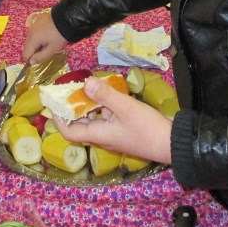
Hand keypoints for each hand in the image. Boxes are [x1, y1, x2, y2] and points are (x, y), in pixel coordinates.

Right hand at [22, 10, 66, 62]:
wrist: (67, 18)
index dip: (31, 59)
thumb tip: (30, 62)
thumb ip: (40, 57)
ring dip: (36, 43)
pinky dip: (38, 35)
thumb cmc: (60, 36)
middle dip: (34, 51)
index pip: (25, 54)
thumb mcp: (52, 49)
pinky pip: (34, 32)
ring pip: (30, 39)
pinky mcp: (37, 21)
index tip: (41, 58)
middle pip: (27, 47)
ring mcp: (32, 25)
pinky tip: (48, 33)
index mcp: (32, 39)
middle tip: (46, 49)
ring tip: (48, 41)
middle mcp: (29, 32)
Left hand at [55, 76, 172, 163]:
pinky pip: (107, 117)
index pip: (69, 131)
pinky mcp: (124, 129)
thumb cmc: (147, 128)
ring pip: (94, 119)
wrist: (173, 143)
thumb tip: (85, 83)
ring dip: (88, 105)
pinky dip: (103, 106)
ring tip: (86, 86)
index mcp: (98, 134)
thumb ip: (105, 95)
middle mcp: (102, 136)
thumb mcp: (125, 108)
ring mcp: (114, 133)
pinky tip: (108, 93)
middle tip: (68, 90)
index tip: (54, 103)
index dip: (59, 119)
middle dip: (72, 108)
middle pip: (80, 124)